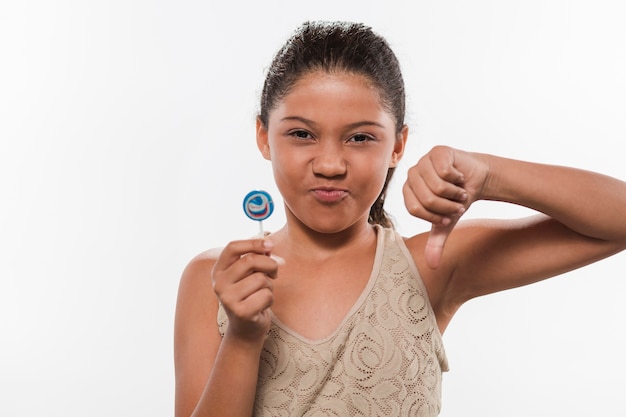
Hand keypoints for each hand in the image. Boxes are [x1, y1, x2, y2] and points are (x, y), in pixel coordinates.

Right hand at [211, 238, 278, 342]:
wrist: (246, 328)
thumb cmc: (250, 295)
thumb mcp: (249, 274)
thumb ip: (257, 258)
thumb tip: (269, 246)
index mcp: (219, 271)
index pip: (232, 247)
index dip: (253, 243)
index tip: (270, 244)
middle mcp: (219, 283)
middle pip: (250, 261)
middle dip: (270, 264)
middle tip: (274, 272)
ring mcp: (228, 299)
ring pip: (261, 279)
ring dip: (270, 285)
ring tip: (263, 293)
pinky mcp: (241, 312)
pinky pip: (266, 295)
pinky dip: (270, 299)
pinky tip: (262, 306)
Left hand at [403, 146, 489, 268]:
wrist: (475, 178)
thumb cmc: (456, 199)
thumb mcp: (446, 222)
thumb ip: (436, 241)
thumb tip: (432, 266)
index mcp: (407, 190)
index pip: (414, 209)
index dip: (434, 216)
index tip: (448, 217)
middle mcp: (411, 174)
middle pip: (426, 199)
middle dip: (447, 207)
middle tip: (457, 205)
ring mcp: (423, 160)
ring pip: (437, 186)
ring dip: (454, 194)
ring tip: (459, 192)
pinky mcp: (437, 151)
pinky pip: (445, 172)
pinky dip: (458, 180)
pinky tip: (460, 177)